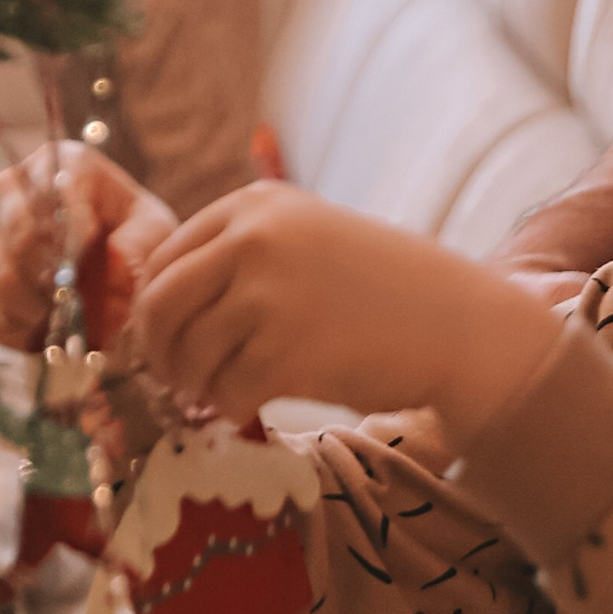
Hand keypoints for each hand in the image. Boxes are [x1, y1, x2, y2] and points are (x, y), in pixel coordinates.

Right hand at [0, 141, 175, 350]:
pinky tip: (47, 330)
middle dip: (52, 263)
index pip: (52, 178)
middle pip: (15, 224)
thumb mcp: (154, 233)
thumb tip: (111, 264)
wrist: (119, 282)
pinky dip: (18, 325)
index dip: (71, 213)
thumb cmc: (136, 241)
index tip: (92, 241)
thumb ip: (140, 243)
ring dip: (37, 300)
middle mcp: (12, 195)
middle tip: (81, 289)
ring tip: (69, 315)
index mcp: (58, 166)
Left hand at [126, 183, 567, 438]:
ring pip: (188, 356)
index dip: (154, 309)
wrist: (459, 326)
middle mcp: (253, 239)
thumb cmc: (384, 288)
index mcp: (253, 205)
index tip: (167, 340)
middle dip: (159, 353)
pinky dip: (232, 408)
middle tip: (178, 380)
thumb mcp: (308, 236)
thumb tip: (154, 304)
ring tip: (228, 392)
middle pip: (159, 307)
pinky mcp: (284, 353)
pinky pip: (223, 393)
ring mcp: (267, 295)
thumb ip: (240, 252)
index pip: (163, 259)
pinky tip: (256, 404)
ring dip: (198, 387)